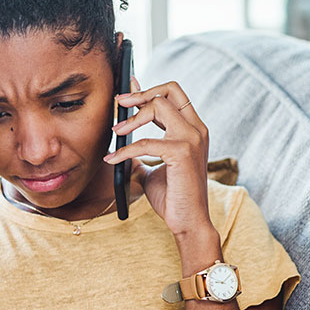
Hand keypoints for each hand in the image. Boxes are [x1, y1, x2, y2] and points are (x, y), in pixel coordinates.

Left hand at [104, 76, 211, 237]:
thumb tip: (122, 140)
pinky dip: (124, 150)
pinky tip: (113, 159)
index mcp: (193, 129)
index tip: (127, 87)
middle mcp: (196, 129)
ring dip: (131, 118)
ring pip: (158, 106)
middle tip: (118, 102)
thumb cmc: (174, 197)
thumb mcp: (153, 168)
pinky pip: (145, 141)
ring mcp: (192, 139)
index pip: (174, 94)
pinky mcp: (182, 152)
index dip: (149, 88)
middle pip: (169, 90)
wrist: (188, 222)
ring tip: (115, 132)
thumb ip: (143, 152)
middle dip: (140, 93)